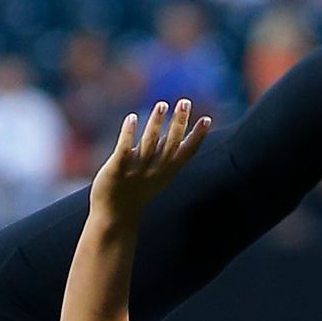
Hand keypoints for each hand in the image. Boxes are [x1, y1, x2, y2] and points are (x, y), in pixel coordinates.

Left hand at [90, 101, 210, 220]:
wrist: (114, 218)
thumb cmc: (135, 193)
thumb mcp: (155, 175)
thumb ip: (163, 154)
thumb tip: (175, 132)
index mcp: (165, 173)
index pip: (185, 153)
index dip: (197, 137)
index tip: (207, 119)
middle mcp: (153, 171)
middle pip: (170, 145)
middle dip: (179, 123)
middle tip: (185, 102)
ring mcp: (135, 171)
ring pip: (149, 145)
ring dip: (156, 125)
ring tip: (162, 105)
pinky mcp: (116, 170)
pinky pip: (124, 150)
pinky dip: (129, 134)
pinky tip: (132, 117)